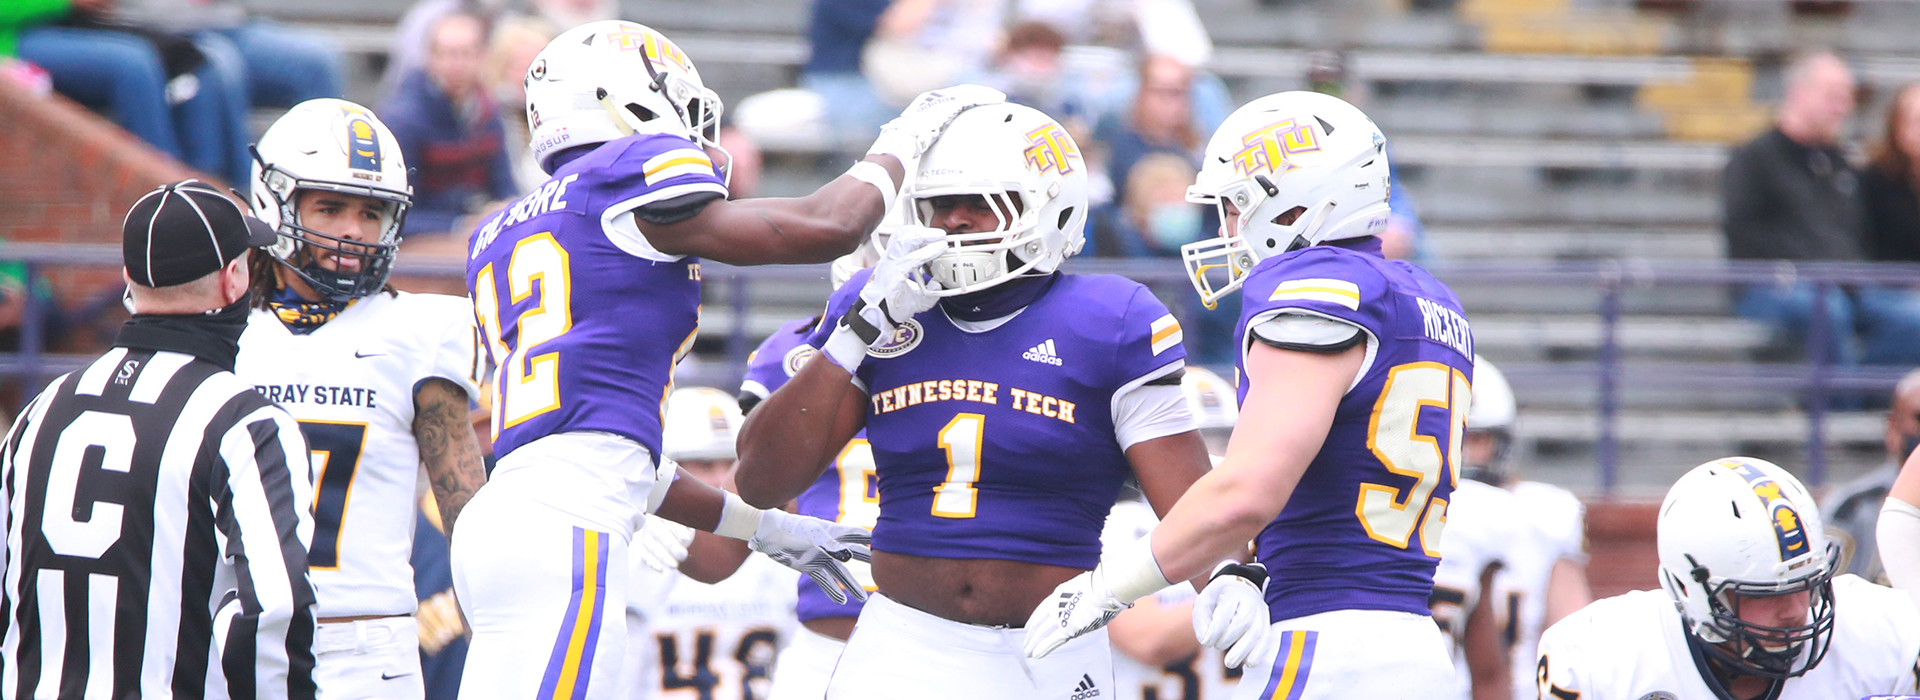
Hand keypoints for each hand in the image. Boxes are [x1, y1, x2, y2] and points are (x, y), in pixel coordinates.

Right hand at [633, 515, 695, 572]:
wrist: (671, 532)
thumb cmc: (680, 527)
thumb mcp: (685, 524)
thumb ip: (686, 528)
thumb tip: (685, 538)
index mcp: (663, 514)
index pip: (671, 521)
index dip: (679, 529)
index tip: (687, 538)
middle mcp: (652, 523)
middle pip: (661, 534)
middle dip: (672, 545)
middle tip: (683, 555)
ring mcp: (646, 536)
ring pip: (653, 546)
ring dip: (664, 557)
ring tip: (675, 565)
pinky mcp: (643, 549)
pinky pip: (645, 556)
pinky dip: (652, 563)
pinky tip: (661, 569)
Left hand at [749, 509, 872, 603]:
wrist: (770, 534)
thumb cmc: (792, 527)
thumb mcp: (811, 533)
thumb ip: (829, 543)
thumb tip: (847, 556)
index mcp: (833, 531)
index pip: (856, 534)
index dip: (870, 538)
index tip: (886, 541)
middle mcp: (830, 545)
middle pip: (853, 554)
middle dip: (868, 562)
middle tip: (883, 569)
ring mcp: (820, 557)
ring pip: (840, 573)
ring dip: (851, 586)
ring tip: (863, 599)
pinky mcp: (810, 568)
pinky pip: (824, 581)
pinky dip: (832, 591)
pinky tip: (841, 601)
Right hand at [822, 225, 945, 370]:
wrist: (878, 318)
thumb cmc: (892, 306)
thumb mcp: (915, 297)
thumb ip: (928, 291)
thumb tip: (938, 284)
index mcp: (892, 261)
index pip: (903, 238)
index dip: (920, 233)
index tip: (936, 235)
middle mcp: (890, 260)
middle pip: (903, 234)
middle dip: (923, 231)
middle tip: (940, 235)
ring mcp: (890, 265)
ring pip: (904, 239)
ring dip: (924, 236)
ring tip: (939, 239)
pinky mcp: (894, 274)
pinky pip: (912, 259)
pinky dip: (927, 252)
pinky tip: (938, 251)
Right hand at [866, 84, 1006, 166]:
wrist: (902, 139)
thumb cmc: (905, 144)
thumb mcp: (918, 139)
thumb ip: (927, 138)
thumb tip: (925, 150)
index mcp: (926, 103)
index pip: (950, 98)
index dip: (965, 99)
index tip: (976, 103)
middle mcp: (934, 97)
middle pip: (961, 92)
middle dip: (978, 94)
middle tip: (993, 98)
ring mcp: (942, 98)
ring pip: (969, 92)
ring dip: (985, 94)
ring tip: (998, 98)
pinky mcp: (950, 102)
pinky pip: (972, 98)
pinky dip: (985, 97)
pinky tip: (997, 100)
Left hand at [1022, 568, 1130, 658]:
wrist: (1103, 589)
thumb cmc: (1100, 587)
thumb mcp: (1082, 587)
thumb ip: (1078, 596)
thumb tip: (1085, 601)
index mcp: (1059, 594)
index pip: (1042, 610)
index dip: (1034, 620)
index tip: (1029, 627)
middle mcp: (1056, 606)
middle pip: (1039, 623)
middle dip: (1031, 635)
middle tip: (1026, 643)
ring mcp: (1060, 617)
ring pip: (1042, 633)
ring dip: (1033, 644)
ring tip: (1028, 653)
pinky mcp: (1067, 628)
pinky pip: (1052, 640)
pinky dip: (1043, 648)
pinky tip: (1036, 655)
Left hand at [1193, 561, 1270, 667]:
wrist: (1240, 587)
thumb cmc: (1218, 598)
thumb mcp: (1204, 602)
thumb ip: (1200, 619)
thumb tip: (1204, 641)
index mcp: (1232, 593)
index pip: (1225, 612)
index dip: (1215, 630)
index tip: (1206, 642)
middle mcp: (1250, 601)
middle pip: (1242, 622)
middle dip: (1228, 639)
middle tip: (1217, 647)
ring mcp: (1261, 613)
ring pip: (1256, 632)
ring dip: (1243, 651)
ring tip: (1230, 663)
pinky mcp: (1266, 623)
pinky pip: (1266, 639)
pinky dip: (1259, 653)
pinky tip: (1249, 664)